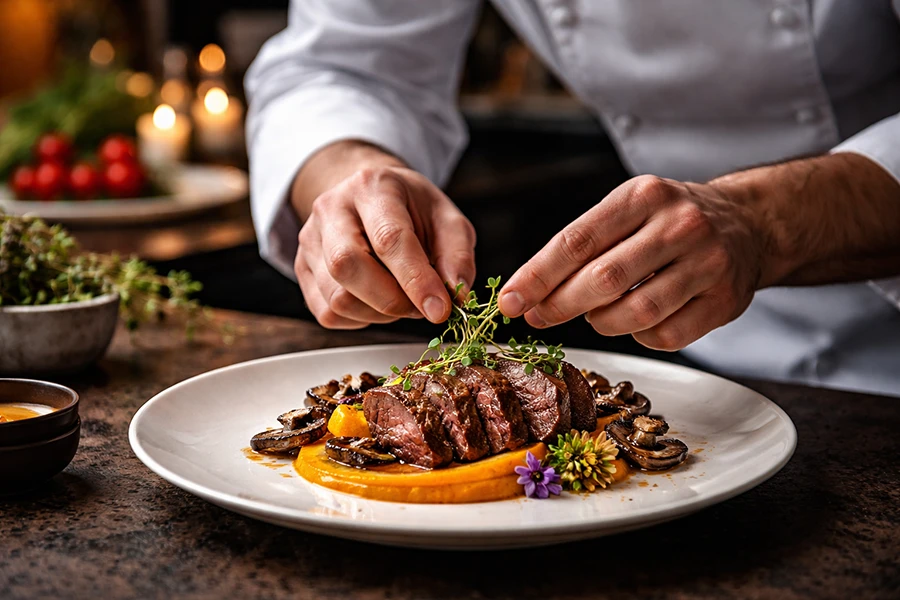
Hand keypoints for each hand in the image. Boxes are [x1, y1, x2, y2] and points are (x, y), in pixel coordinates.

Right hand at [295, 165, 475, 328]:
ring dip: (379, 314)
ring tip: (401, 299)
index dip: (416, 280)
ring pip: (337, 298)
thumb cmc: (411, 210)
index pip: (389, 239)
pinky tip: (376, 300)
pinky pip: (328, 314)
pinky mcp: (302, 270)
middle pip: (347, 267)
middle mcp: (331, 209)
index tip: (440, 309)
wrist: (370, 197)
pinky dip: (360, 319)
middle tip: (419, 306)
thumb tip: (455, 296)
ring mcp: (310, 240)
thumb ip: (457, 256)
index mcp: (372, 187)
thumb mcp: (447, 220)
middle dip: (391, 300)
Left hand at [498, 175, 766, 349]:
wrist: (747, 224)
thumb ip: (582, 245)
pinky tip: (638, 322)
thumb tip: (529, 294)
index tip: (511, 301)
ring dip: (603, 323)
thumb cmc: (668, 221)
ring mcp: (707, 263)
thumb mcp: (627, 210)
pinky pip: (667, 336)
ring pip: (636, 313)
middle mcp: (679, 225)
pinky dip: (641, 336)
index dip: (538, 276)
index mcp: (643, 196)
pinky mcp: (725, 301)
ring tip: (596, 314)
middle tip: (539, 318)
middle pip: (604, 279)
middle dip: (561, 305)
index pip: (578, 240)